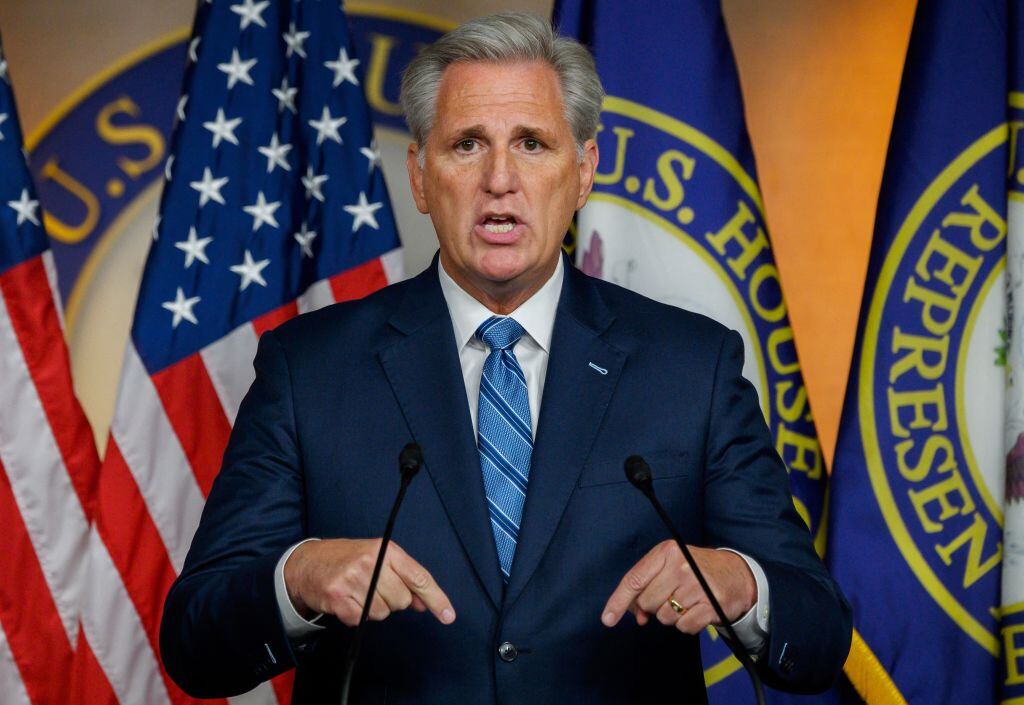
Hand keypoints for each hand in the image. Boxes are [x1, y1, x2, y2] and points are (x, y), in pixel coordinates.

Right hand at [283, 538, 455, 626]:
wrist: (307, 563)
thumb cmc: (349, 559)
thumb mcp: (379, 559)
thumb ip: (404, 578)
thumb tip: (425, 603)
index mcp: (386, 550)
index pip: (419, 577)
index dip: (436, 598)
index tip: (448, 616)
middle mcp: (370, 562)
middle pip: (402, 600)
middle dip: (392, 600)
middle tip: (375, 588)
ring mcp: (352, 579)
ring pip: (382, 612)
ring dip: (373, 608)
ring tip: (358, 592)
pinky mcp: (337, 597)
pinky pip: (360, 620)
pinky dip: (355, 615)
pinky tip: (347, 600)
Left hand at [601, 541, 755, 633]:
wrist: (737, 573)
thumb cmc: (696, 569)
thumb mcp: (670, 565)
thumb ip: (647, 585)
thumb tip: (635, 615)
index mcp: (667, 552)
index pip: (634, 580)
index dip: (618, 601)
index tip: (607, 619)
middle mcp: (681, 566)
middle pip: (647, 602)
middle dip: (653, 606)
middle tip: (669, 597)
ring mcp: (697, 586)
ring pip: (665, 617)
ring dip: (672, 615)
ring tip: (686, 601)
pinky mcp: (712, 605)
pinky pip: (684, 627)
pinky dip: (687, 624)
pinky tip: (696, 610)